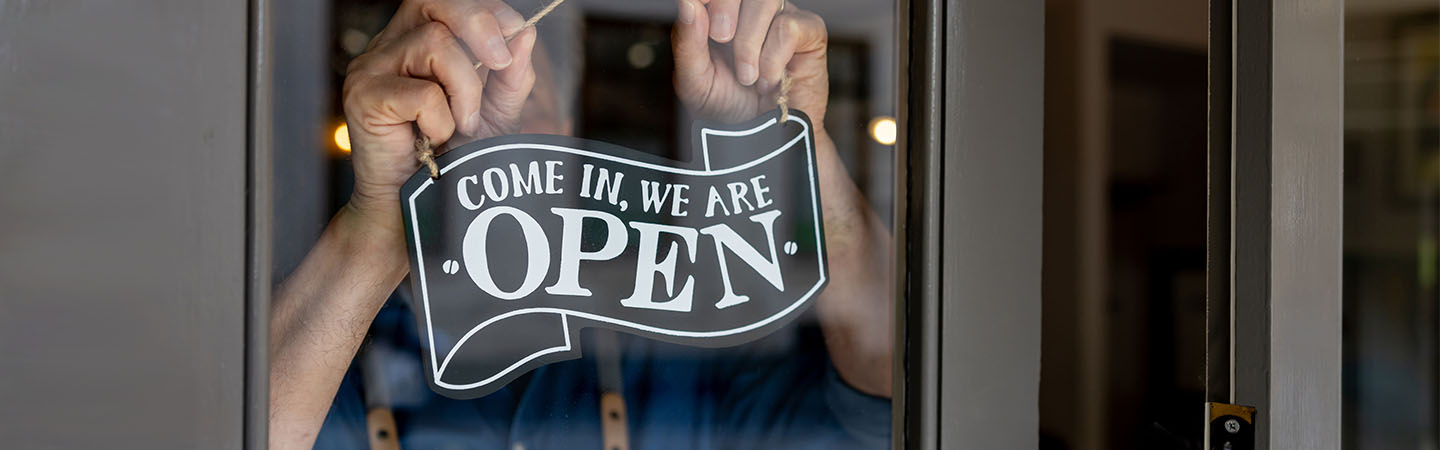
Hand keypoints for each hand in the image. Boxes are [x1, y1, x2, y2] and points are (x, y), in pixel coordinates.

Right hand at [341, 0, 538, 221]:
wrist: (417, 209)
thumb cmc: (450, 159)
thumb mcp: (494, 113)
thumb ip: (510, 76)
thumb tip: (525, 32)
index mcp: (415, 38)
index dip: (484, 8)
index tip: (516, 31)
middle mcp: (388, 45)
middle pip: (434, 2)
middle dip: (479, 26)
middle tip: (502, 63)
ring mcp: (370, 68)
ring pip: (434, 44)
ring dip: (464, 90)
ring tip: (461, 125)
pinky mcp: (362, 96)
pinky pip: (421, 92)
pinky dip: (440, 120)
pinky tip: (432, 141)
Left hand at [672, 0, 828, 123]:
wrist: (763, 143)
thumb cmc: (729, 109)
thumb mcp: (695, 81)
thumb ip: (687, 42)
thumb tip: (688, 4)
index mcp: (721, 14)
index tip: (701, 20)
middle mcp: (750, 10)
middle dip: (725, 6)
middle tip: (721, 39)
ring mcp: (781, 17)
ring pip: (766, 0)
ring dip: (749, 42)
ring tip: (747, 77)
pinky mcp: (809, 34)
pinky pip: (790, 26)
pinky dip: (774, 57)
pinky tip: (769, 79)